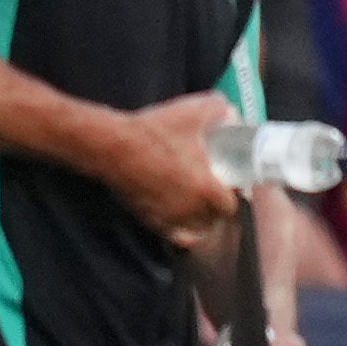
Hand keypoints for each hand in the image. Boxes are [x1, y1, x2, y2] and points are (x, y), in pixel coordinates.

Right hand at [110, 92, 238, 246]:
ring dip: (200, 220)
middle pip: (213, 219)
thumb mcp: (193, 111)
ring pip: (194, 230)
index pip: (231, 206)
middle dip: (216, 207)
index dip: (233, 196)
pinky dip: (180, 231)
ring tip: (198, 206)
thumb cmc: (154, 131)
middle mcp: (190, 208)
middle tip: (213, 192)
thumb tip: (231, 113)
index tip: (230, 185)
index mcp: (207, 188)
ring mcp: (168, 216)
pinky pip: (173, 236)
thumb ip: (220, 109)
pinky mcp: (148, 217)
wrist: (113, 146)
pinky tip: (179, 220)